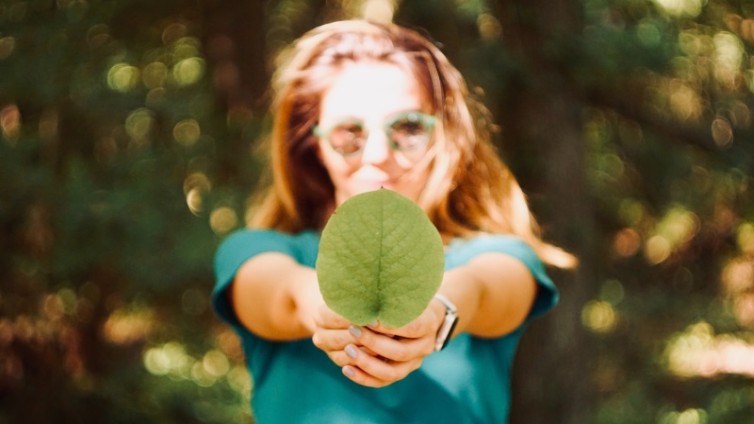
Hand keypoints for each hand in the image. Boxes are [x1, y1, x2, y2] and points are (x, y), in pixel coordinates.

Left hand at [312, 300, 444, 387]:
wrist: (425, 316)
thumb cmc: (409, 297)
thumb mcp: (407, 290)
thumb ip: (392, 291)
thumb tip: (368, 277)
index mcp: (428, 324)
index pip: (411, 328)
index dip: (389, 325)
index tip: (368, 317)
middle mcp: (424, 346)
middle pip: (400, 352)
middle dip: (373, 342)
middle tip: (352, 330)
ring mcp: (414, 362)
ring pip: (391, 372)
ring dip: (367, 363)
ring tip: (347, 351)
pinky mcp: (400, 371)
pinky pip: (382, 382)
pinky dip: (364, 377)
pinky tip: (346, 368)